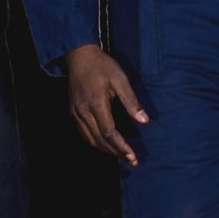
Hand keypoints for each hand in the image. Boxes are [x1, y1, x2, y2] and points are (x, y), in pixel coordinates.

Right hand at [64, 43, 148, 165]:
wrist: (78, 56)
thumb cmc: (101, 66)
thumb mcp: (120, 79)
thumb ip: (131, 101)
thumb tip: (145, 121)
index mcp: (96, 103)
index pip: (109, 132)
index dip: (121, 146)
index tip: (133, 156)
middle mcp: (83, 112)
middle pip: (100, 140)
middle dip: (116, 152)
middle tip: (131, 161)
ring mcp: (76, 113)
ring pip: (91, 140)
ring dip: (106, 150)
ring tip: (121, 156)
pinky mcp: (74, 112)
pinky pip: (85, 134)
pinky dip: (96, 143)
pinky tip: (106, 145)